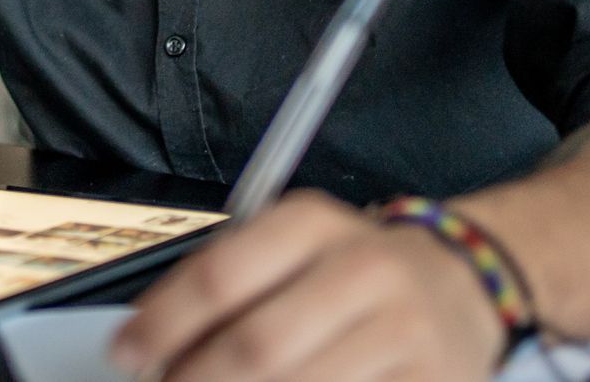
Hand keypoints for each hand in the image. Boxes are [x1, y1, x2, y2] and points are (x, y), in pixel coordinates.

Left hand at [110, 192, 506, 381]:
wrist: (463, 283)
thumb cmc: (349, 271)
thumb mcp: (292, 248)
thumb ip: (226, 284)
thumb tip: (150, 346)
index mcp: (314, 223)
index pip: (220, 275)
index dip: (162, 323)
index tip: (126, 355)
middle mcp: (364, 271)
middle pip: (256, 346)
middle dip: (195, 381)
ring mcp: (405, 333)